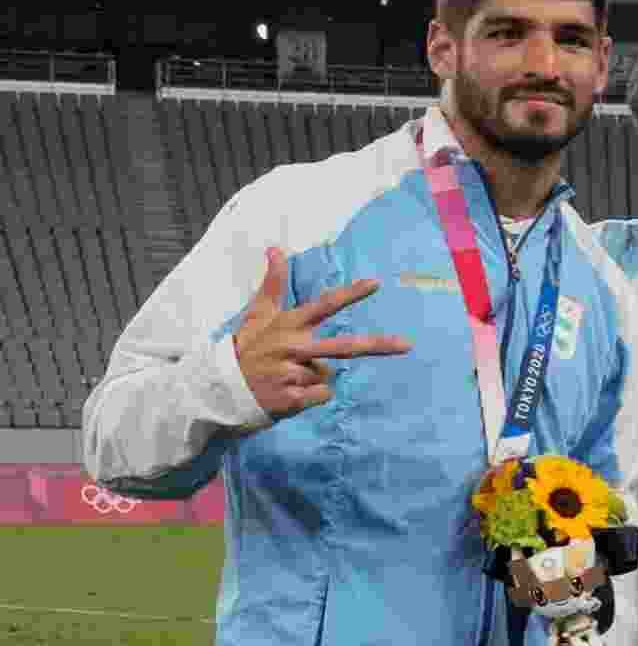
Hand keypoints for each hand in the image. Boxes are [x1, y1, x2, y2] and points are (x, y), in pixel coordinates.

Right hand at [230, 247, 407, 420]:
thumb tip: (276, 248)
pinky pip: (322, 395)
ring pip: (327, 375)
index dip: (349, 294)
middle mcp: (293, 347)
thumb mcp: (258, 314)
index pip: (323, 305)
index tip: (375, 283)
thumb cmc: (247, 348)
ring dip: (314, 377)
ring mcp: (292, 372)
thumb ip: (273, 284)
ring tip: (288, 376)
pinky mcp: (292, 397)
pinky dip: (313, 396)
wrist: (221, 387)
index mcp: (288, 325)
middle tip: (408, 344)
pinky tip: (291, 392)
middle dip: (377, 345)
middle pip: (343, 346)